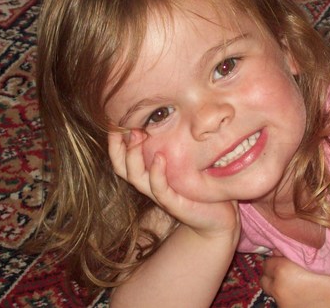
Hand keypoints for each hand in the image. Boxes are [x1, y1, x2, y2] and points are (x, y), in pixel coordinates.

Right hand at [108, 130, 239, 239]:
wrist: (217, 217)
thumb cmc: (200, 186)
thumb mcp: (186, 160)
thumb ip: (176, 142)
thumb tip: (173, 112)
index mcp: (148, 173)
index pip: (121, 157)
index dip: (114, 140)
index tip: (112, 119)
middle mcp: (149, 184)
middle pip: (121, 167)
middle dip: (118, 146)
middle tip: (122, 125)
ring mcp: (160, 195)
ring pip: (136, 177)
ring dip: (134, 155)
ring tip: (137, 135)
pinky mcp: (174, 204)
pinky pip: (159, 189)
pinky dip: (156, 173)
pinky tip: (159, 157)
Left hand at [260, 256, 329, 307]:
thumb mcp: (309, 260)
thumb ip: (290, 254)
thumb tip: (277, 251)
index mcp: (282, 270)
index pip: (267, 263)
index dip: (276, 261)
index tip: (283, 260)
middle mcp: (278, 288)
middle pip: (264, 280)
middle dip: (272, 275)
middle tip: (285, 273)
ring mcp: (283, 304)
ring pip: (273, 293)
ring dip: (280, 288)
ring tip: (295, 286)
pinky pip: (282, 303)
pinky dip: (288, 299)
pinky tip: (301, 296)